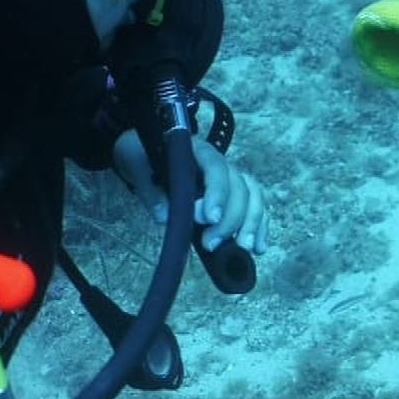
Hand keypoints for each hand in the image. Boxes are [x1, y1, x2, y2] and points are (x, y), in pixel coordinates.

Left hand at [112, 129, 268, 253]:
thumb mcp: (139, 168)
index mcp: (198, 151)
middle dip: (231, 218)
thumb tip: (165, 215)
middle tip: (212, 244)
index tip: (210, 219)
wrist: (146, 156)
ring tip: (245, 248)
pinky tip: (259, 247)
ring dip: (252, 222)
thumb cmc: (143, 159)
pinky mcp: (234, 195)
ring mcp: (230, 178)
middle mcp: (221, 162)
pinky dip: (259, 226)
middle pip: (239, 186)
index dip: (217, 193)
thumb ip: (151, 191)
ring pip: (252, 195)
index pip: (216, 168)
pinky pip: (254, 207)